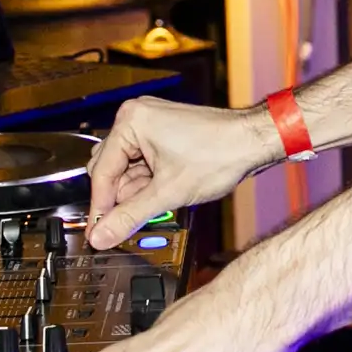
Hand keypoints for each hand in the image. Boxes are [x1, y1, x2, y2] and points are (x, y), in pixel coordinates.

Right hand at [86, 97, 279, 247]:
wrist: (253, 142)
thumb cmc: (221, 152)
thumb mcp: (169, 193)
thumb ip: (130, 216)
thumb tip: (103, 233)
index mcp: (131, 122)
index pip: (102, 172)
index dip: (101, 206)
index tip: (99, 230)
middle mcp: (136, 117)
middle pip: (110, 169)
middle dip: (122, 196)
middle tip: (129, 221)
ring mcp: (150, 124)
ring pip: (127, 169)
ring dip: (138, 190)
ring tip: (161, 200)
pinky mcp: (162, 133)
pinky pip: (142, 162)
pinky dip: (149, 181)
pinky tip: (164, 192)